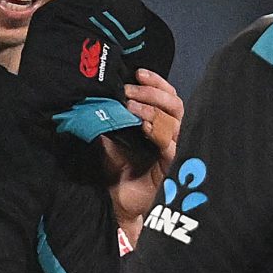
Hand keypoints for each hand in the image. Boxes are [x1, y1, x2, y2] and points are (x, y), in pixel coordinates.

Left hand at [111, 70, 184, 241]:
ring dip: (152, 108)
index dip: (157, 81)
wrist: (117, 201)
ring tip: (130, 106)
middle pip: (175, 104)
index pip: (167, 96)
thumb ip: (110, 117)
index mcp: (159, 124)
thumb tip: (98, 93)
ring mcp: (171, 149)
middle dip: (153, 92)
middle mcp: (169, 134)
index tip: (138, 72)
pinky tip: (141, 126)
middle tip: (130, 89)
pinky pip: (170, 144)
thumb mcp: (110, 137)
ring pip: (174, 121)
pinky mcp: (169, 166)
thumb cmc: (117, 168)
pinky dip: (157, 132)